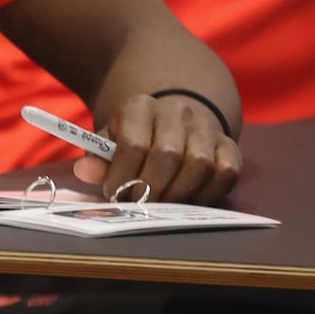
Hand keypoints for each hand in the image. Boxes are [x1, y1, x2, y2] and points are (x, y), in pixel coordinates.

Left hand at [72, 94, 240, 205]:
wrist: (174, 122)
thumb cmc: (135, 138)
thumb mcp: (110, 142)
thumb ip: (97, 158)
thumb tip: (85, 172)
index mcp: (140, 107)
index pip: (133, 143)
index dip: (122, 175)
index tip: (113, 194)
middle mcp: (177, 112)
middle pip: (168, 154)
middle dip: (150, 189)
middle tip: (138, 207)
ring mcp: (206, 128)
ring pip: (200, 164)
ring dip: (178, 194)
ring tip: (161, 207)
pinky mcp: (229, 146)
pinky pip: (226, 172)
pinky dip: (209, 193)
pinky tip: (189, 202)